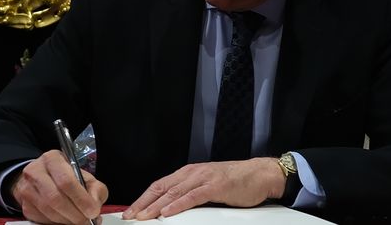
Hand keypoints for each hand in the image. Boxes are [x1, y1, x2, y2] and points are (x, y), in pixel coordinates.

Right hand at [10, 149, 107, 224]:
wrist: (40, 178)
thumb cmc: (65, 176)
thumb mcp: (84, 176)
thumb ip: (95, 188)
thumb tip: (94, 205)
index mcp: (52, 159)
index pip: (66, 181)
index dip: (81, 199)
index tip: (93, 211)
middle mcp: (35, 171)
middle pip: (56, 198)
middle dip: (75, 215)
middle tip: (87, 222)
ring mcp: (27, 189)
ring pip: (48, 211)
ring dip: (67, 221)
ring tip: (79, 222)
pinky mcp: (25, 206)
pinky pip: (42, 219)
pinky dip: (57, 223)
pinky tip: (66, 221)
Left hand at [122, 158, 284, 220]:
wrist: (259, 174)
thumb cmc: (235, 182)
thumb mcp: (207, 186)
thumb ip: (190, 194)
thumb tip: (171, 208)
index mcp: (188, 173)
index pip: (160, 185)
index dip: (144, 198)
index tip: (132, 210)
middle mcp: (192, 173)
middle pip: (161, 188)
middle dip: (144, 203)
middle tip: (130, 216)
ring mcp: (203, 178)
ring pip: (173, 192)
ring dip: (156, 206)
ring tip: (143, 217)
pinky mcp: (215, 186)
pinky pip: (192, 197)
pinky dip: (178, 205)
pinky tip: (167, 212)